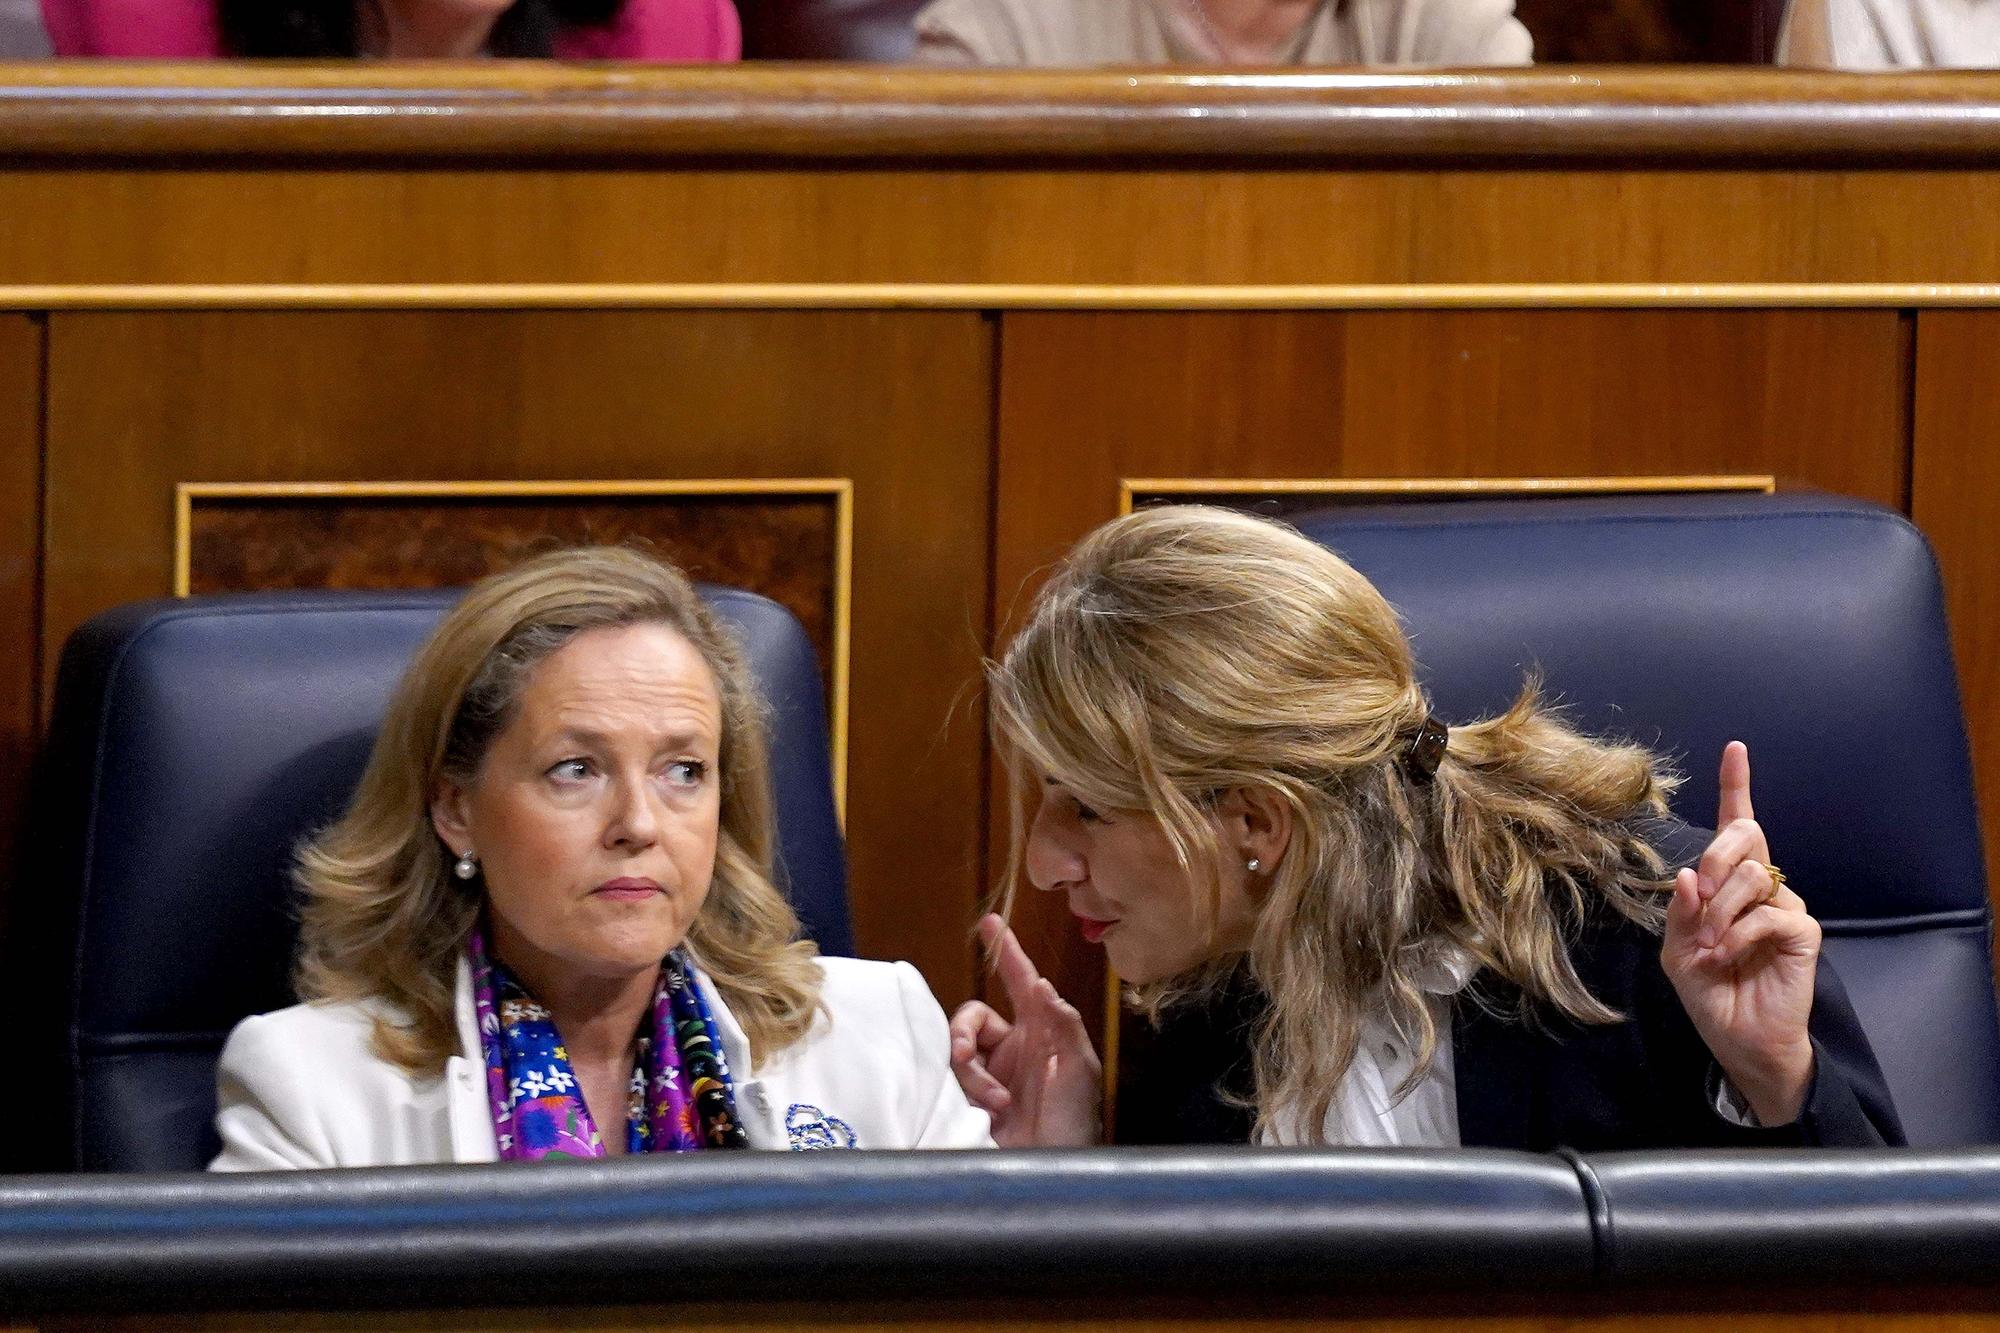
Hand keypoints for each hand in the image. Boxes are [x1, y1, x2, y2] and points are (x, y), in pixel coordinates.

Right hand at [948, 914, 1102, 1146]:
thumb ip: (1063, 1025)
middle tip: (965, 1055)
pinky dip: (966, 1089)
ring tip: (995, 1103)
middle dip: (964, 1032)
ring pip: (958, 1047)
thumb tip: (1043, 986)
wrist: (1046, 1175)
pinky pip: (950, 1077)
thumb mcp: (1079, 1072)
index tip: (992, 923)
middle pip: (972, 1016)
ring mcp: (989, 1075)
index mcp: (1042, 1034)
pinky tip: (983, 1111)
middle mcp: (1012, 1049)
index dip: (1007, 954)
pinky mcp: (968, 1100)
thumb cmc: (1073, 1126)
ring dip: (972, 1072)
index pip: (1022, 984)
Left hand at [1660, 741, 1820, 1125]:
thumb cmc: (1709, 990)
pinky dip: (1736, 935)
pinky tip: (1726, 957)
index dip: (1736, 785)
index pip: (1738, 824)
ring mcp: (1786, 906)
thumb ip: (1679, 909)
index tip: (1735, 748)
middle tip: (1699, 897)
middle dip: (1714, 858)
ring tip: (1710, 946)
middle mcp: (1763, 886)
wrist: (1739, 1038)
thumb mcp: (1676, 947)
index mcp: (1730, 883)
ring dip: (1718, 912)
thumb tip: (1690, 874)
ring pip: (1750, 876)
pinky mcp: (1803, 931)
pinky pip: (1767, 914)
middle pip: (1743, 836)